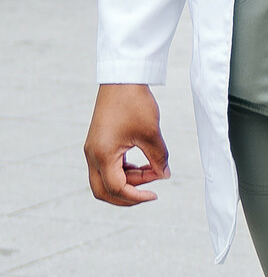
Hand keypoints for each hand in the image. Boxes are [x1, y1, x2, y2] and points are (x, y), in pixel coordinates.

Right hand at [84, 84, 168, 205]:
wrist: (122, 80)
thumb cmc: (134, 104)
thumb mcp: (151, 133)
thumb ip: (159, 158)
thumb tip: (164, 175)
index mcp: (102, 155)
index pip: (116, 188)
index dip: (136, 196)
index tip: (155, 195)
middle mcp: (93, 155)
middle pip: (103, 191)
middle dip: (127, 196)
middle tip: (150, 193)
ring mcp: (94, 150)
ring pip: (106, 179)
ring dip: (129, 181)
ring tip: (154, 170)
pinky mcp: (99, 144)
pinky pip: (109, 167)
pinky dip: (125, 171)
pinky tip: (144, 165)